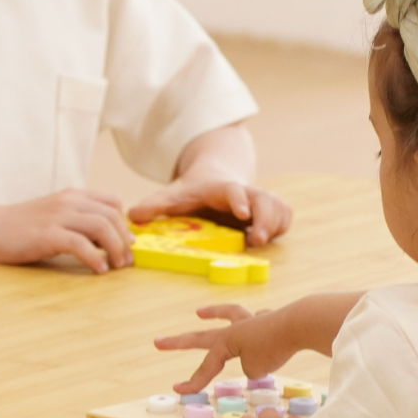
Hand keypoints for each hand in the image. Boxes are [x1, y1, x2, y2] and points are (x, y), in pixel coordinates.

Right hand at [0, 190, 132, 273]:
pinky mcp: (47, 235)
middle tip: (125, 261)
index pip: (113, 202)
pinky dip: (95, 258)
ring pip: (101, 227)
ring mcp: (57, 217)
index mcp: (73, 195)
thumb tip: (109, 239)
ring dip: (115, 249)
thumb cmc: (23, 227)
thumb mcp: (56, 215)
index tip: (126, 244)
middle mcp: (68, 202)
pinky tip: (98, 270)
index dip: (124, 224)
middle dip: (124, 241)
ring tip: (116, 267)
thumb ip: (80, 221)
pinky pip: (80, 244)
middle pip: (112, 216)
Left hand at [126, 176, 292, 246]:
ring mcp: (260, 201)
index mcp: (222, 189)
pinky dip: (281, 226)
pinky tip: (266, 237)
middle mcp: (245, 193)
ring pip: (278, 208)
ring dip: (273, 225)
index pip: (234, 191)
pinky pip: (284, 216)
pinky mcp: (270, 210)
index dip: (240, 200)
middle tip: (257, 238)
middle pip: (265, 200)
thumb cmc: (194, 192)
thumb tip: (132, 216)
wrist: (215, 177)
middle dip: (264, 218)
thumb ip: (155, 205)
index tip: (242, 213)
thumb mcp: (174, 196)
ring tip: (259, 240)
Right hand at [153, 302, 300, 391]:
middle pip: (202, 336)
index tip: (177, 390)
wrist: (298, 324)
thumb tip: (255, 362)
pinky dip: (255, 322)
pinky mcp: (272, 321)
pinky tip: (258, 320)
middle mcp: (236, 329)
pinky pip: (259, 320)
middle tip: (158, 342)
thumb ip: (250, 368)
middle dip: (179, 342)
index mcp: (227, 342)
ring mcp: (253, 322)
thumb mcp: (256, 368)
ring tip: (200, 313)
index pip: (206, 366)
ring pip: (229, 314)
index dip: (192, 381)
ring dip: (214, 313)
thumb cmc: (275, 347)